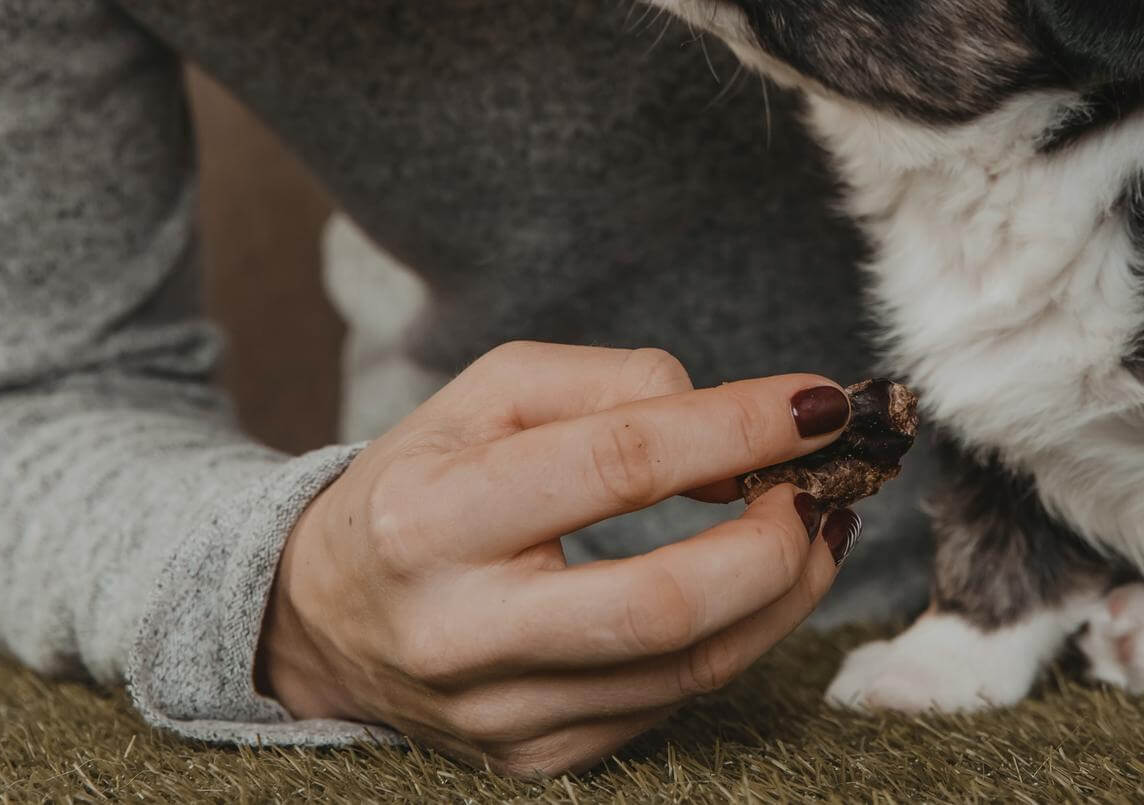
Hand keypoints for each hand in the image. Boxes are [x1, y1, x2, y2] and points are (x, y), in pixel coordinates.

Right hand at [256, 341, 861, 775]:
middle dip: (774, 542)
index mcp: (433, 517)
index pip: (618, 465)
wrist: (320, 615)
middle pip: (664, 606)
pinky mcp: (535, 759)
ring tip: (817, 524)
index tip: (819, 402)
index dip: (736, 429)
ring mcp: (500, 714)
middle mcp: (460, 631)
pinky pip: (670, 702)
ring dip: (784, 592)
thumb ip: (614, 384)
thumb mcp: (491, 394)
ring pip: (687, 670)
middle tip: (823, 485)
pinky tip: (760, 582)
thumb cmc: (426, 481)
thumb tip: (730, 426)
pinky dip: (738, 637)